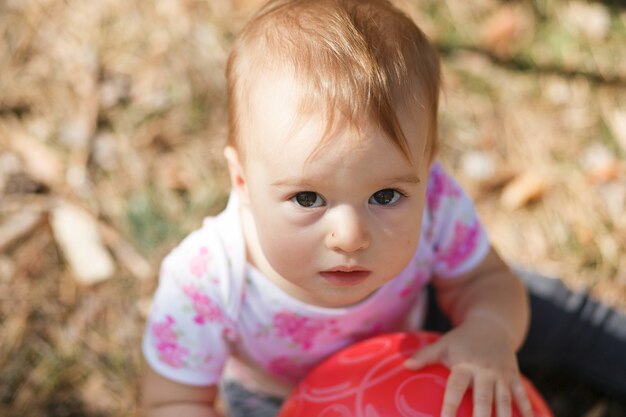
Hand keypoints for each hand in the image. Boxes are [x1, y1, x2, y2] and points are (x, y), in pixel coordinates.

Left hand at [404, 323, 532, 416]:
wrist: (491, 325)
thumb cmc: (462, 340)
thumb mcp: (443, 344)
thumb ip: (425, 356)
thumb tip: (405, 365)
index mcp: (465, 365)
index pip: (455, 389)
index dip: (449, 407)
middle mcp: (484, 372)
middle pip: (483, 400)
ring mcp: (501, 375)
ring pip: (505, 402)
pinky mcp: (514, 378)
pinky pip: (522, 397)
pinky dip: (527, 411)